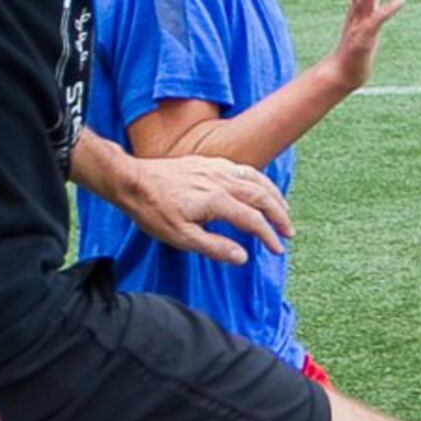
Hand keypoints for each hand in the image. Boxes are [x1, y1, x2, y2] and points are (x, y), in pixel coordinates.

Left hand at [112, 151, 291, 266]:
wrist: (132, 181)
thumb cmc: (153, 211)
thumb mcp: (181, 238)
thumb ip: (215, 247)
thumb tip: (243, 257)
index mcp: (217, 201)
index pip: (253, 221)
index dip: (268, 236)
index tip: (277, 250)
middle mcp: (222, 181)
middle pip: (262, 197)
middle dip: (279, 215)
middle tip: (289, 232)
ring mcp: (215, 169)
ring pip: (255, 179)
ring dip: (273, 195)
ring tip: (283, 209)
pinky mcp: (207, 163)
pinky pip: (242, 168)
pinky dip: (257, 178)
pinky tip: (257, 186)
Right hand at [331, 0, 403, 87]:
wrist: (343, 73)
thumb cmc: (356, 47)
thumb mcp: (364, 21)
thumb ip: (369, 5)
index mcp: (356, 6)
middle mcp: (355, 11)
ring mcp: (358, 23)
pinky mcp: (363, 38)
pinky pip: (376, 20)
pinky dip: (387, 9)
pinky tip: (402, 0)